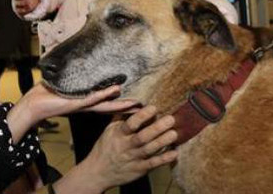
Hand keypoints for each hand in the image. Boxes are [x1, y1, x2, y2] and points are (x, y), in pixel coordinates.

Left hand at [6, 83, 137, 142]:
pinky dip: (103, 95)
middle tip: (140, 107)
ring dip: (119, 103)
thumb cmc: (44, 95)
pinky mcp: (75, 103)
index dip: (117, 103)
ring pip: (104, 104)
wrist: (32, 105)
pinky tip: (114, 91)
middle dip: (124, 107)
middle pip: (109, 107)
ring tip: (134, 102)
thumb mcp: (60, 85)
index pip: (104, 103)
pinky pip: (91, 98)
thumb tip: (71, 65)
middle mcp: (85, 105)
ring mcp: (81, 105)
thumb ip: (69, 78)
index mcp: (83, 102)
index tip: (131, 102)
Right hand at [52, 106, 177, 193]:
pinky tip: (174, 153)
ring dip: (162, 142)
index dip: (142, 116)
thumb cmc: (105, 146)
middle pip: (142, 137)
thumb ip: (121, 115)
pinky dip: (164, 159)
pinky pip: (152, 164)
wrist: (98, 172)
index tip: (153, 108)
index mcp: (118, 134)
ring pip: (149, 150)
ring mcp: (133, 159)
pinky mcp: (139, 170)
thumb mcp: (109, 129)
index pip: (130, 124)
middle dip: (157, 128)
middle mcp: (126, 146)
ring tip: (174, 133)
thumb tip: (133, 101)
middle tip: (170, 119)